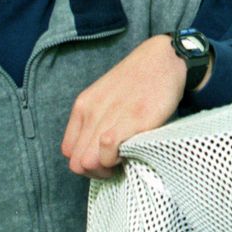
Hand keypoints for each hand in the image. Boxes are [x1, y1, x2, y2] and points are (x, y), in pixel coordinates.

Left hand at [61, 35, 190, 177]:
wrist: (163, 59)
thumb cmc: (140, 81)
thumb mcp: (108, 96)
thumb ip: (98, 119)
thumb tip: (98, 150)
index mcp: (83, 106)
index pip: (68, 151)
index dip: (85, 162)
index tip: (104, 160)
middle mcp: (91, 112)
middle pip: (76, 162)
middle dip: (95, 172)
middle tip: (116, 166)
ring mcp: (111, 116)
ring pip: (88, 162)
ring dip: (106, 170)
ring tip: (124, 161)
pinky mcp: (133, 120)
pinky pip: (108, 150)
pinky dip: (116, 160)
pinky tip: (131, 153)